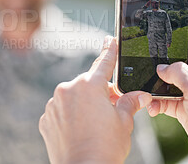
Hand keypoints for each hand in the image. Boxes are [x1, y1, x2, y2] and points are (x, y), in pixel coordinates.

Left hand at [39, 36, 150, 163]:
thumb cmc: (106, 147)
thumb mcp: (124, 122)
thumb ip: (130, 103)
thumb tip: (140, 95)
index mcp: (90, 86)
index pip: (103, 63)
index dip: (109, 50)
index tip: (109, 40)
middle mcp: (69, 90)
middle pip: (88, 83)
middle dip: (100, 92)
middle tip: (111, 108)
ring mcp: (54, 104)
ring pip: (73, 97)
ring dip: (83, 104)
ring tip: (93, 125)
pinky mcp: (46, 119)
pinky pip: (61, 110)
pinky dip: (70, 116)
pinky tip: (79, 130)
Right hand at [147, 35, 187, 155]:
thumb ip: (178, 72)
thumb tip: (161, 68)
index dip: (184, 38)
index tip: (168, 38)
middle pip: (176, 63)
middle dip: (160, 65)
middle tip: (147, 66)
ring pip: (166, 83)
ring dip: (154, 88)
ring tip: (147, 93)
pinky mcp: (183, 108)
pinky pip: (164, 101)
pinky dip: (156, 104)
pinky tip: (152, 108)